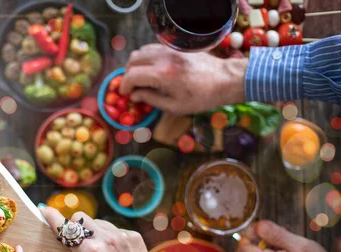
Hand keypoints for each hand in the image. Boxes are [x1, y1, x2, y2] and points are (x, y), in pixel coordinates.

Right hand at [35, 207, 156, 251]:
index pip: (65, 228)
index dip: (52, 217)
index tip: (42, 210)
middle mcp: (105, 238)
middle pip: (79, 218)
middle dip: (72, 225)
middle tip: (72, 241)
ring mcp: (120, 235)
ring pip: (96, 222)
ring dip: (90, 231)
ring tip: (94, 250)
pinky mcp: (132, 235)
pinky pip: (113, 228)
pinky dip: (107, 236)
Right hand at [119, 44, 247, 114]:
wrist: (225, 79)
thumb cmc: (201, 97)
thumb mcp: (174, 106)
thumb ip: (151, 99)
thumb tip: (135, 96)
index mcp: (163, 75)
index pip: (132, 75)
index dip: (124, 86)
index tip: (125, 95)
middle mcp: (163, 58)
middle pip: (133, 60)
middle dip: (128, 74)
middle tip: (131, 87)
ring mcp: (170, 50)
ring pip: (141, 51)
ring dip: (136, 65)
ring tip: (140, 79)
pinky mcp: (176, 47)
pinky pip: (153, 48)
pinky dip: (147, 58)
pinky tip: (152, 70)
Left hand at [236, 220, 340, 251]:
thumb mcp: (301, 246)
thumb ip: (276, 235)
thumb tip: (258, 225)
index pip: (242, 248)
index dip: (249, 234)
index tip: (264, 227)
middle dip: (253, 239)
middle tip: (271, 231)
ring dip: (262, 244)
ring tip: (283, 237)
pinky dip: (269, 251)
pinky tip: (286, 246)